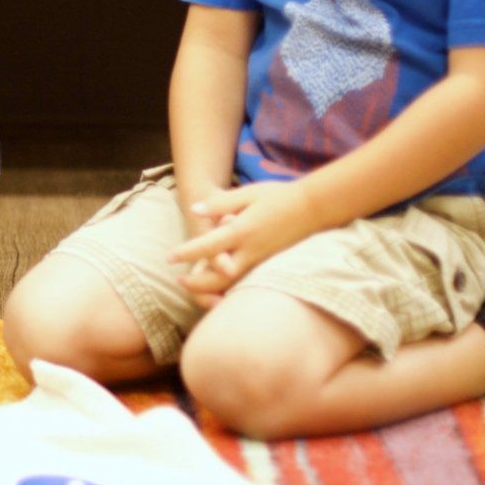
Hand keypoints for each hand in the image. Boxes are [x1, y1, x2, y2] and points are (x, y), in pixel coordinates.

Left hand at [168, 180, 320, 307]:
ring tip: (196, 287)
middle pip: (218, 276)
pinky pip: (247, 283)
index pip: (207, 247)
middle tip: (180, 280)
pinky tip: (220, 290)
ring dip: (212, 290)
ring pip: (234, 284)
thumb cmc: (279, 196)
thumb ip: (220, 204)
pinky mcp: (271, 265)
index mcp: (242, 231)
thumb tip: (195, 210)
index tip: (169, 258)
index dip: (186, 253)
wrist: (315, 207)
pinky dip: (231, 289)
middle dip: (197, 283)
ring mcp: (263, 261)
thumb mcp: (248, 194)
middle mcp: (251, 250)